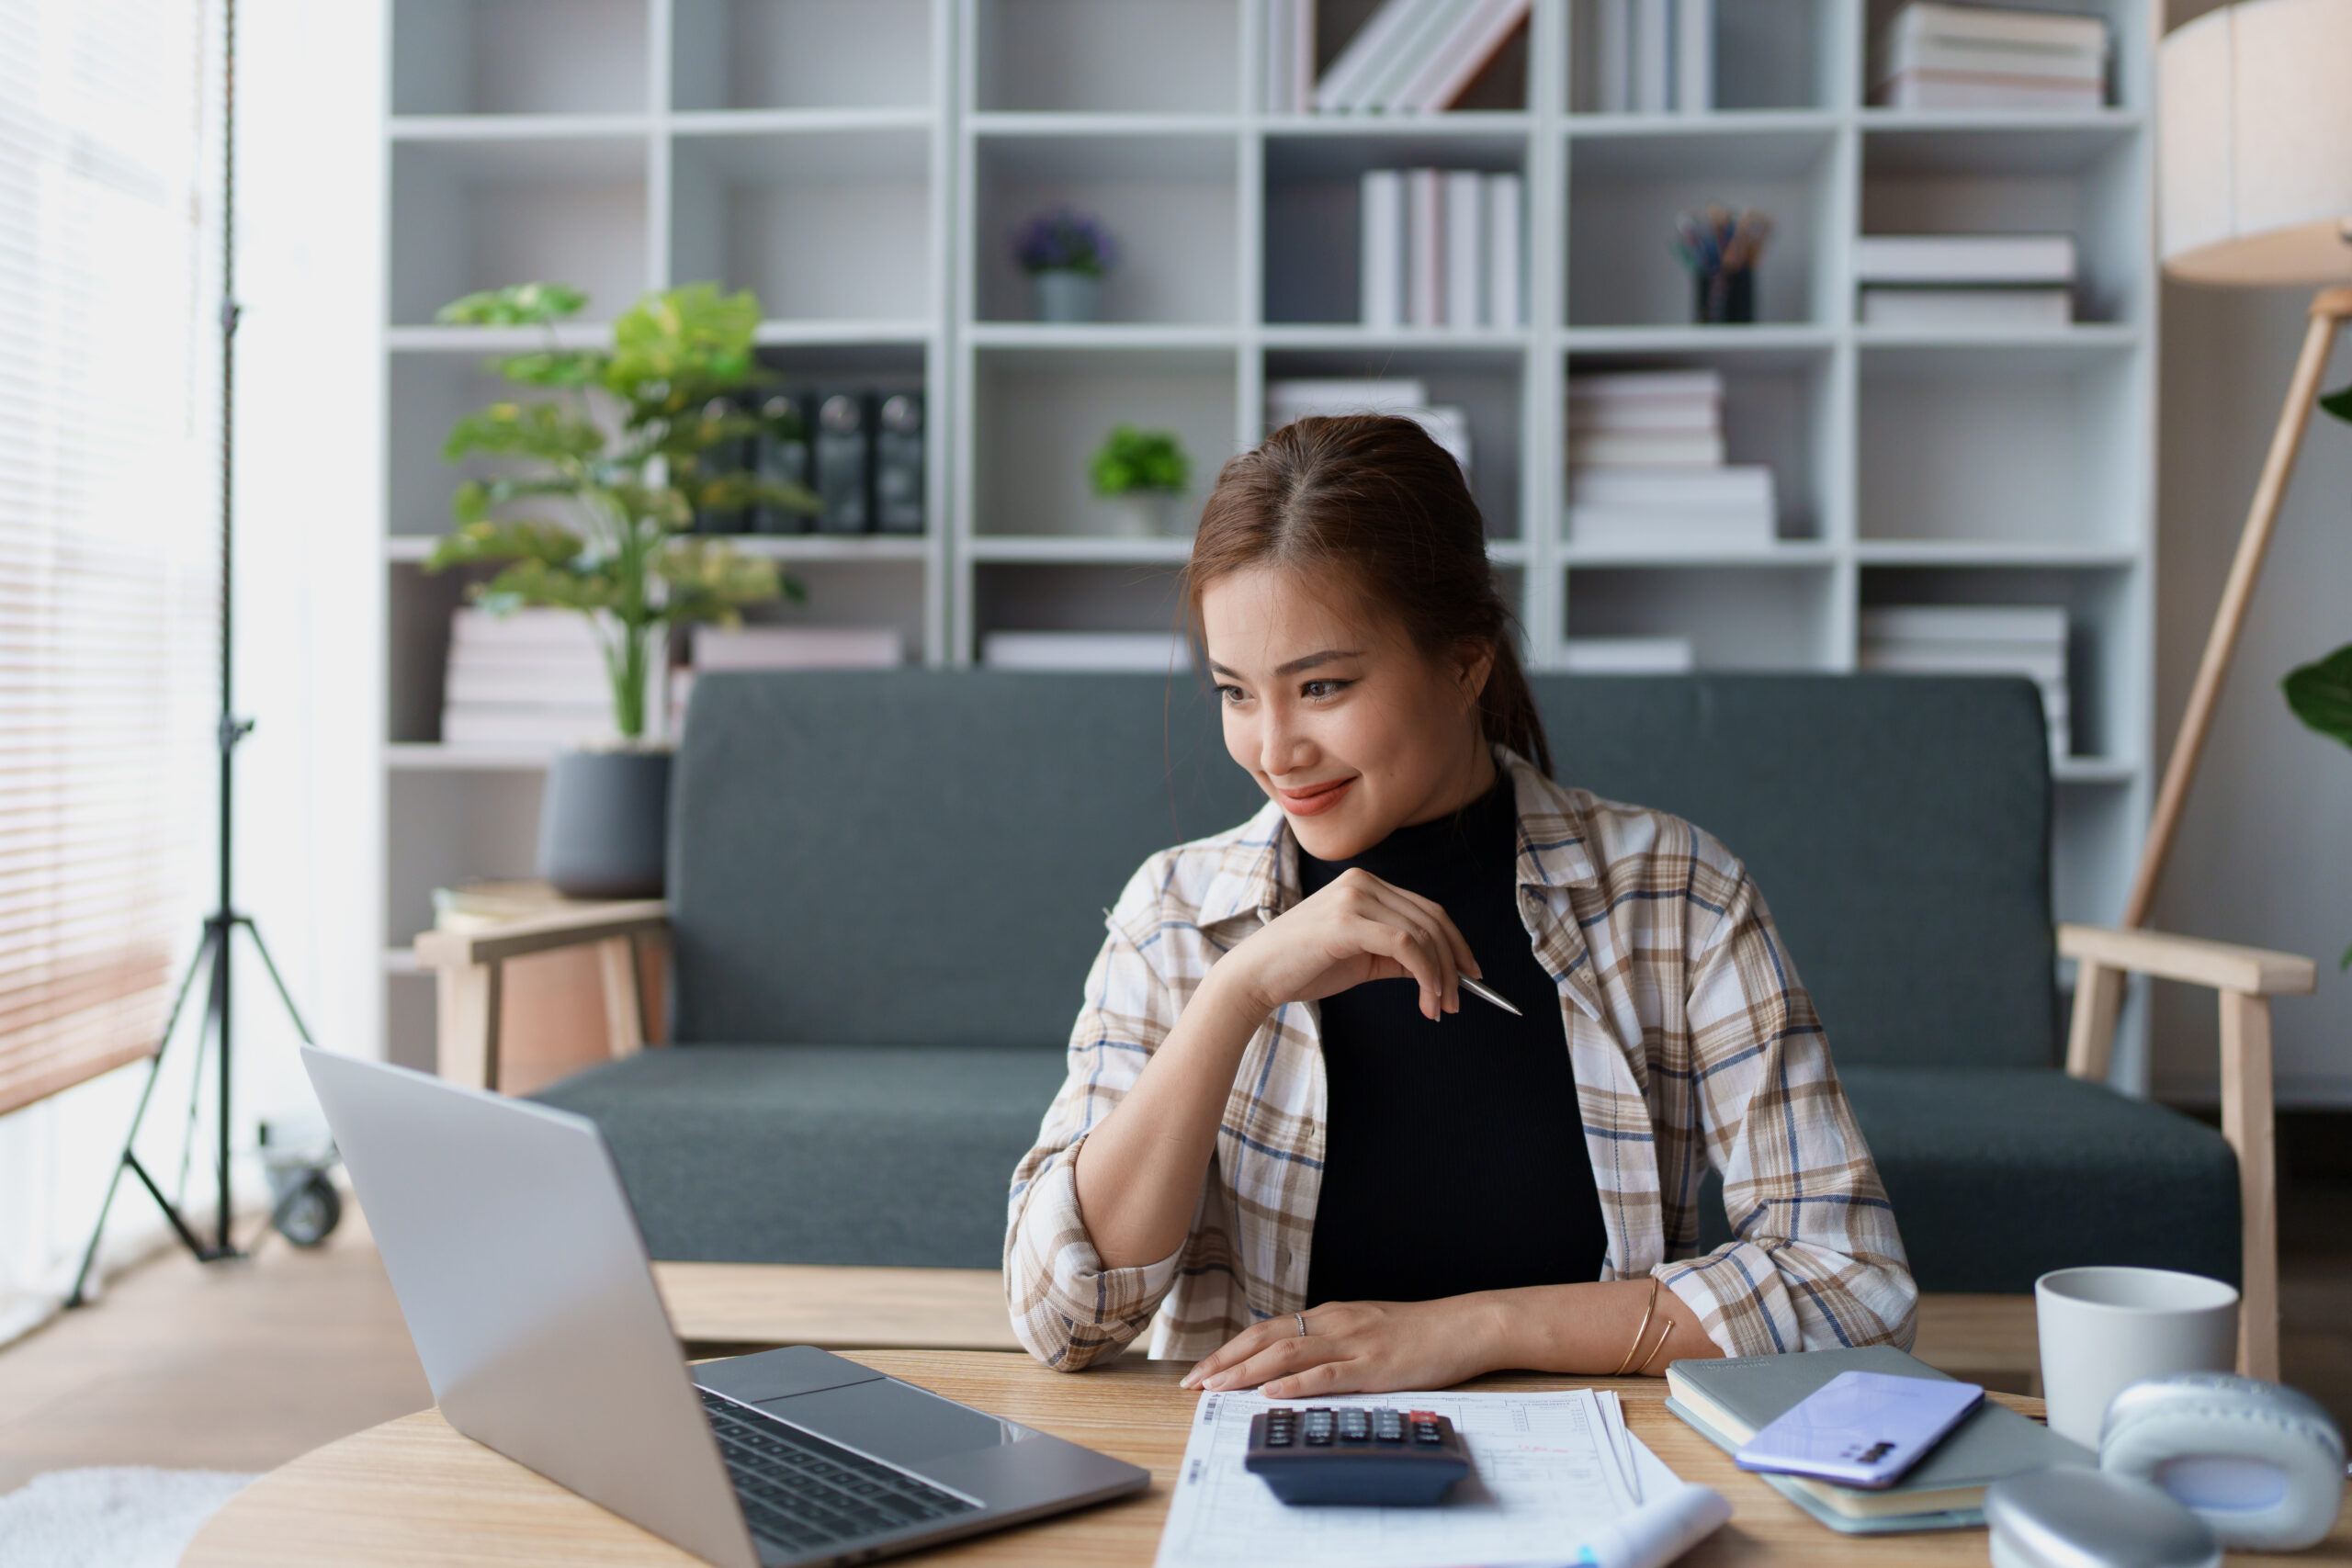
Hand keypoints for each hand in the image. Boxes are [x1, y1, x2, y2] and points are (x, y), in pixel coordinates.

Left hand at [1178, 1298, 1502, 1398]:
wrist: (1465, 1325)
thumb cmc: (1419, 1332)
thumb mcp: (1365, 1329)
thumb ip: (1331, 1342)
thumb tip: (1296, 1365)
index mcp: (1330, 1316)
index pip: (1267, 1330)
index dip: (1230, 1351)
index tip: (1201, 1372)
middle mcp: (1334, 1323)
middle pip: (1266, 1338)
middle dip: (1225, 1361)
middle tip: (1192, 1383)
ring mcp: (1353, 1342)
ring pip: (1288, 1353)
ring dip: (1247, 1372)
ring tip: (1217, 1388)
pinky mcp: (1374, 1364)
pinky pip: (1328, 1374)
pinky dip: (1296, 1383)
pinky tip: (1273, 1394)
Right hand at [1223, 868, 1479, 1023]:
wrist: (1254, 976)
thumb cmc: (1302, 968)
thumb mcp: (1361, 959)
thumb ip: (1398, 958)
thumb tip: (1440, 972)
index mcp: (1365, 884)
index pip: (1427, 909)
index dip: (1455, 943)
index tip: (1470, 976)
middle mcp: (1362, 882)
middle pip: (1431, 920)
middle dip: (1453, 964)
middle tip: (1457, 1002)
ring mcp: (1354, 897)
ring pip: (1422, 934)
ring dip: (1441, 976)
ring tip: (1440, 1008)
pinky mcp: (1347, 920)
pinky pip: (1405, 945)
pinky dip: (1425, 975)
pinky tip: (1426, 1001)